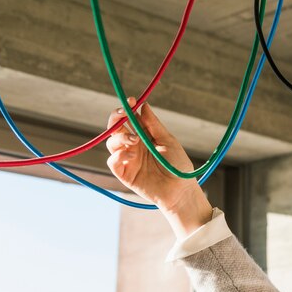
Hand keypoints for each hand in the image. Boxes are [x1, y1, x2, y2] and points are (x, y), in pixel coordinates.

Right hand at [106, 98, 212, 236]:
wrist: (180, 190)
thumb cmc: (177, 166)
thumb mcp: (168, 141)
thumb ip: (153, 125)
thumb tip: (143, 104)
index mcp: (144, 137)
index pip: (130, 120)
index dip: (127, 109)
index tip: (130, 101)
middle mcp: (133, 146)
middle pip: (115, 128)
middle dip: (116, 118)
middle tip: (123, 114)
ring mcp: (127, 159)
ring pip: (111, 142)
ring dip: (120, 137)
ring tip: (135, 140)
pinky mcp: (124, 173)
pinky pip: (112, 161)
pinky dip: (118, 154)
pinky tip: (132, 154)